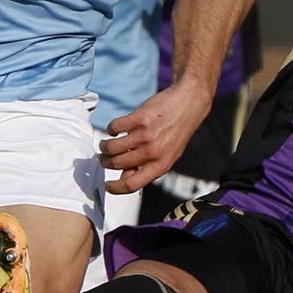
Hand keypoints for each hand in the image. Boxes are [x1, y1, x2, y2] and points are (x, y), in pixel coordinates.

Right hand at [99, 81, 213, 192]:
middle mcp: (153, 152)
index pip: (132, 184)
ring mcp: (146, 135)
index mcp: (160, 166)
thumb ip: (148, 168)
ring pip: (112, 147)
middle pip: (117, 164)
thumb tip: (126, 177)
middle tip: (104, 158)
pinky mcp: (140, 118)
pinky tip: (116, 129)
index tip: (107, 185)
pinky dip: (111, 129)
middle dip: (105, 162)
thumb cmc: (177, 132)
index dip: (115, 188)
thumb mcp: (168, 156)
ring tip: (105, 144)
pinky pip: (115, 127)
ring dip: (104, 147)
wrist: (189, 104)